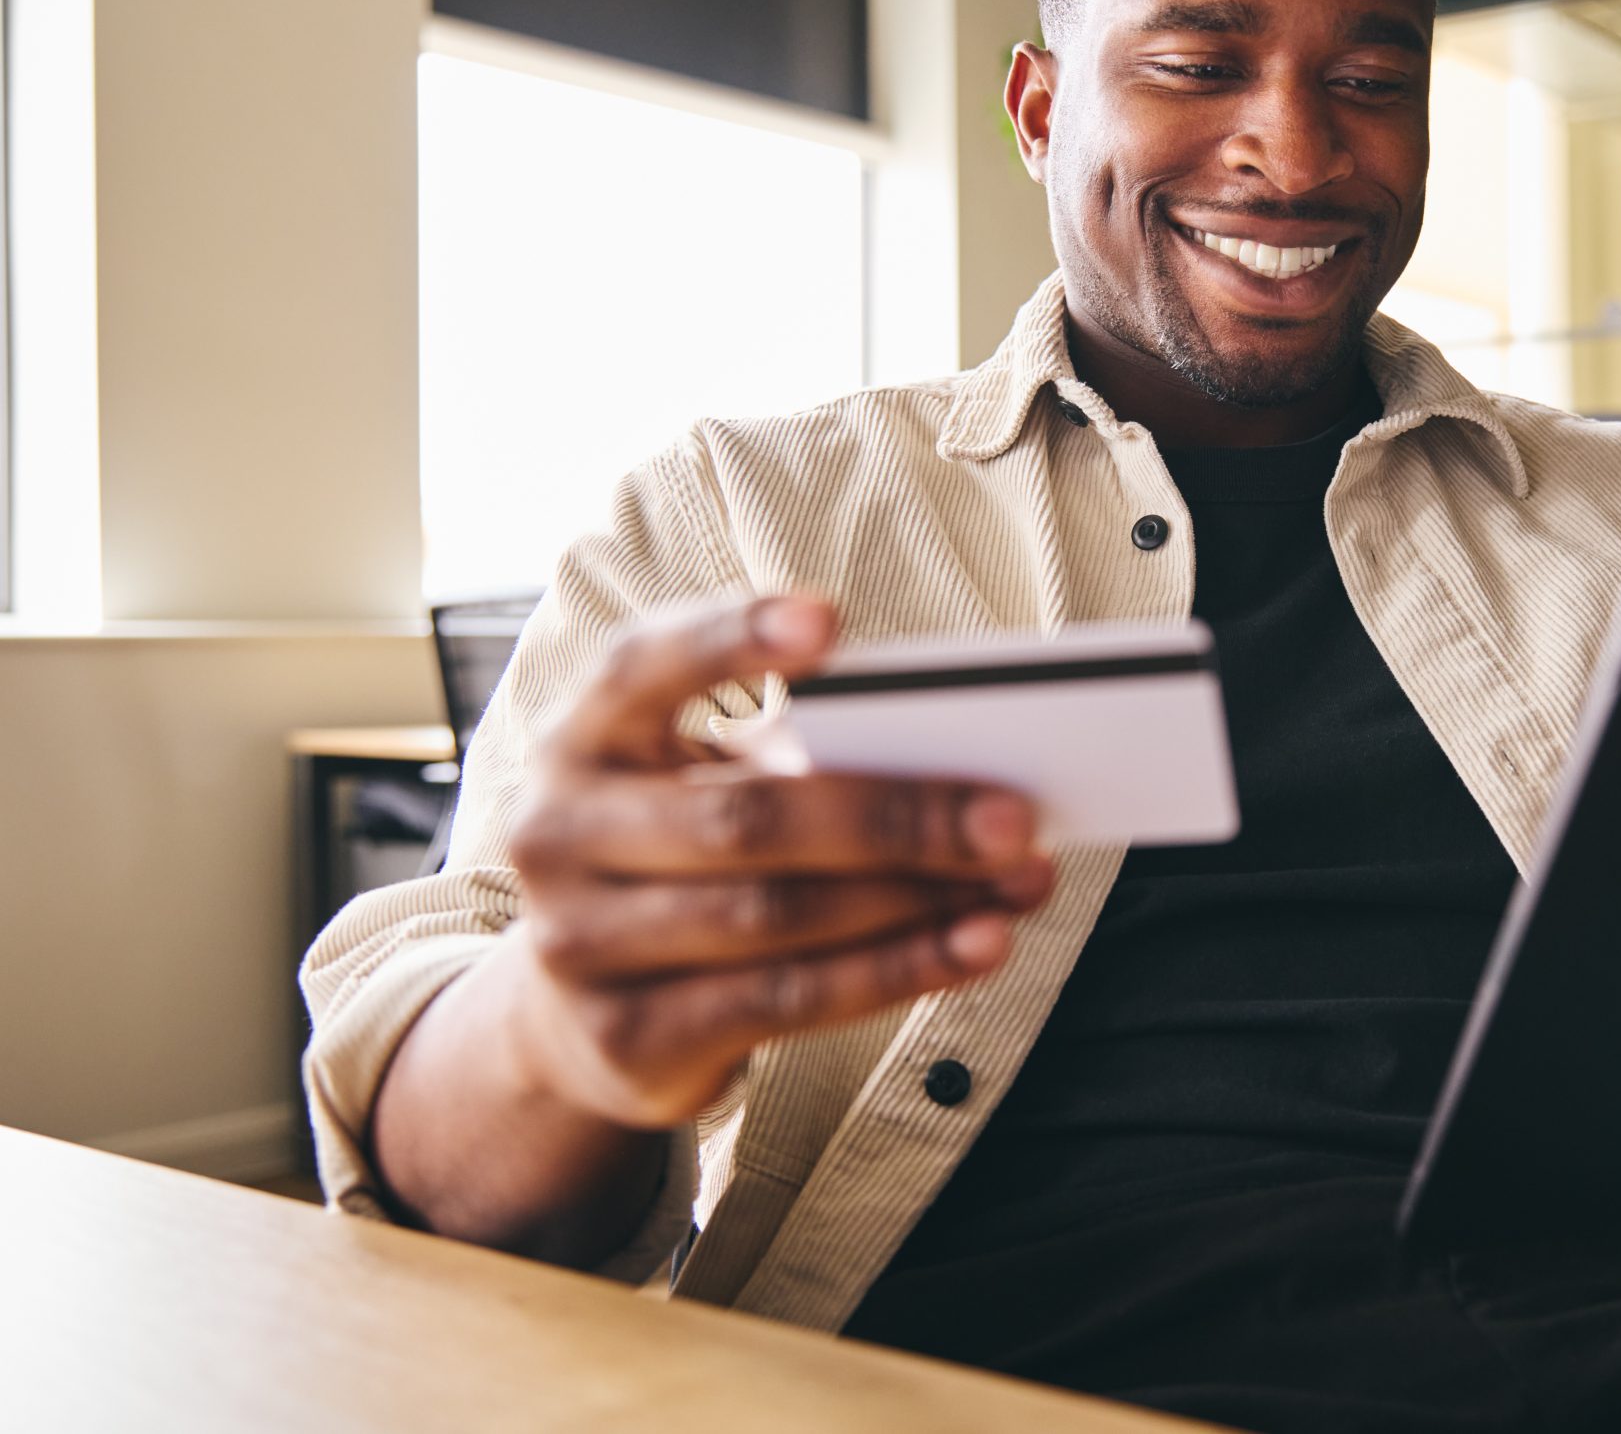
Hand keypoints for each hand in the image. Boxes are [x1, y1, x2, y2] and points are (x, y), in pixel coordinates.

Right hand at [497, 594, 1055, 1129]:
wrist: (573, 1020)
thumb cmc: (680, 862)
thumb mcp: (701, 788)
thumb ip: (791, 761)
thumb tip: (963, 770)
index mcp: (583, 737)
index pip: (641, 665)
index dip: (729, 639)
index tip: (831, 624)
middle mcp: (558, 833)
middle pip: (748, 818)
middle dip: (898, 814)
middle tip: (1012, 814)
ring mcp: (579, 944)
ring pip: (778, 916)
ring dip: (919, 901)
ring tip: (1020, 882)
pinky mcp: (627, 1037)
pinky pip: (787, 1000)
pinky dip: (897, 970)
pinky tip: (975, 948)